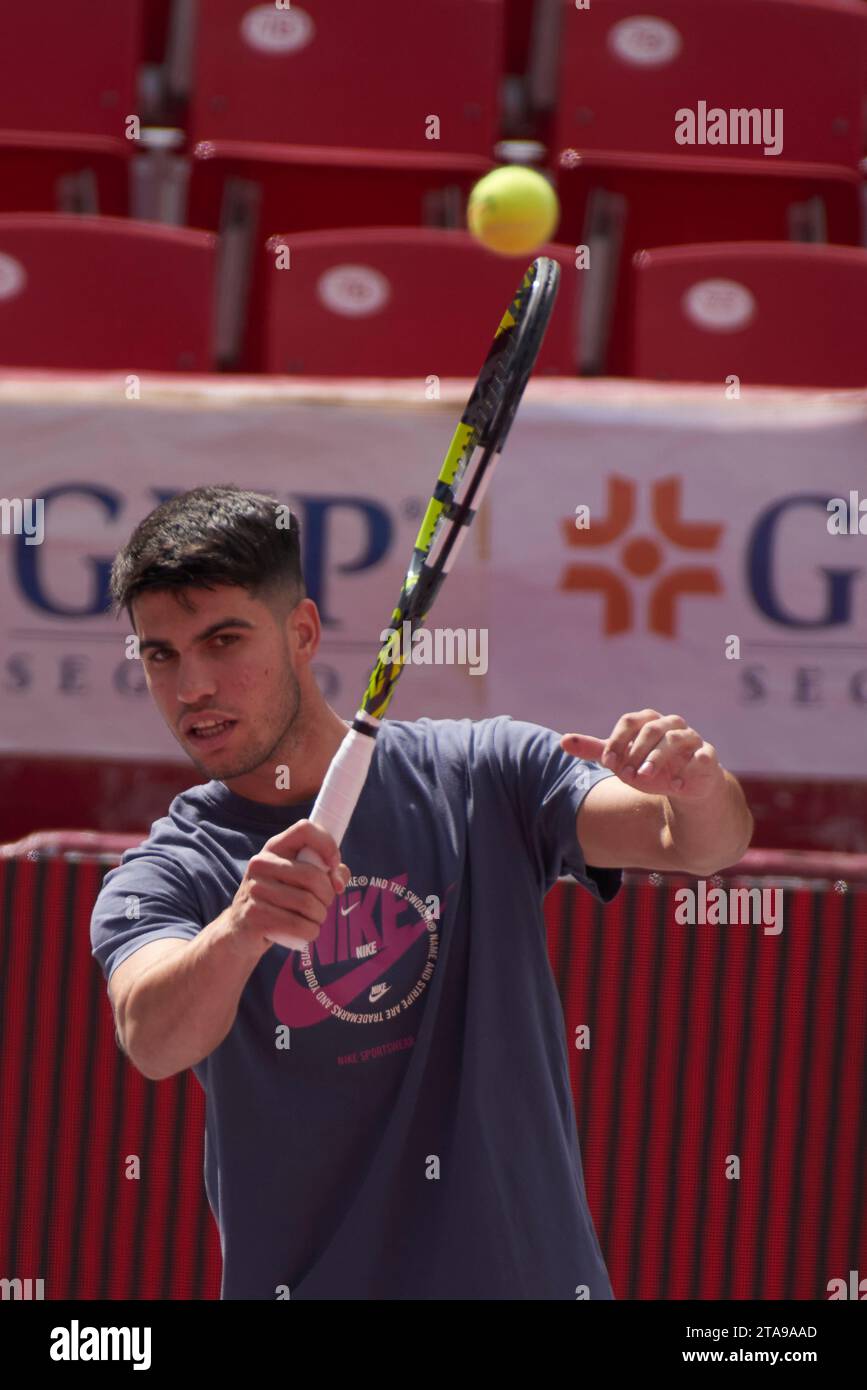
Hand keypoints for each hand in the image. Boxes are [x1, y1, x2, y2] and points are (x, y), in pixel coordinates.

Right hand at [230, 819, 350, 951]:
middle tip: (324, 905)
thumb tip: (338, 881)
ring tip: (314, 920)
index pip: (304, 828)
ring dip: (319, 917)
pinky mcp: (253, 915)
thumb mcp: (298, 882)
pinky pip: (296, 924)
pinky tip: (307, 932)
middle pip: (312, 875)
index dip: (327, 845)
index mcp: (274, 848)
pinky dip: (310, 932)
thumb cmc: (278, 903)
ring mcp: (254, 889)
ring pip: (307, 903)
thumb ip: (326, 873)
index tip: (333, 865)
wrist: (240, 932)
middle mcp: (261, 863)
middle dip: (328, 896)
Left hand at [561, 709, 722, 800]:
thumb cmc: (649, 767)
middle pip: (652, 728)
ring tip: (643, 777)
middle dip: (636, 752)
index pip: (630, 721)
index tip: (608, 763)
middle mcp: (671, 725)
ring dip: (657, 758)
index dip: (617, 741)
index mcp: (649, 721)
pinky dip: (690, 768)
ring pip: (675, 739)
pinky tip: (676, 786)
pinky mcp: (708, 757)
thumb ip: (595, 750)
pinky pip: (703, 756)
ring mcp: (691, 739)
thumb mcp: (622, 760)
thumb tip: (563, 741)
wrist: (683, 786)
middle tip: (625, 774)